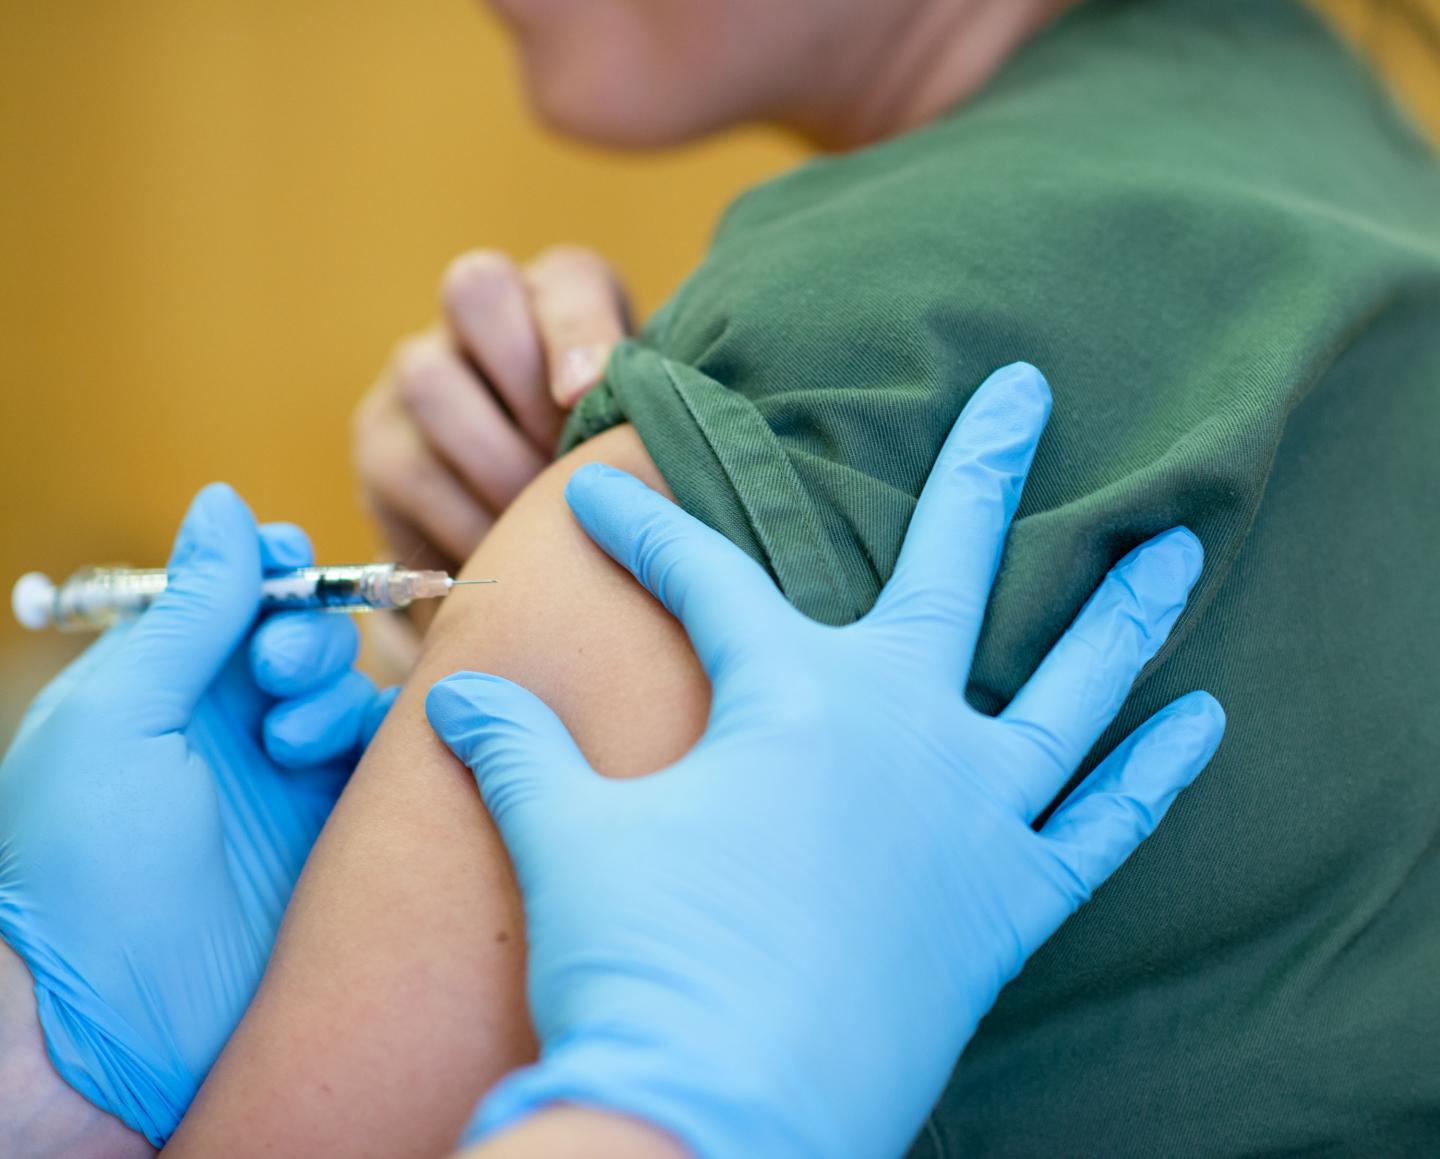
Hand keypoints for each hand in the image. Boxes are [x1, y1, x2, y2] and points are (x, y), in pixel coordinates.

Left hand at [0, 484, 393, 1146]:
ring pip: (351, 685)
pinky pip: (382, 752)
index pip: (235, 592)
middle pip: (304, 629)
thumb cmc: (85, 860)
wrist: (115, 1018)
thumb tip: (225, 503)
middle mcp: (228, 719)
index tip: (283, 567)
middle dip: (301, 630)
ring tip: (286, 743)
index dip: (268, 567)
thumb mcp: (119, 714)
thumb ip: (189, 609)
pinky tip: (326, 762)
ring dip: (327, 691)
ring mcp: (287, 774)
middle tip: (272, 672)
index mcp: (161, 681)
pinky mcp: (336, 824)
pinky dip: (371, 736)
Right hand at [353, 247, 630, 572]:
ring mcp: (417, 370)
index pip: (567, 281)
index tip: (587, 397)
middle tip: (566, 466)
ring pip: (432, 383)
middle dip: (527, 387)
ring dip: (496, 465)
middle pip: (475, 291)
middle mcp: (478, 315)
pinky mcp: (380, 442)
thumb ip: (647, 419)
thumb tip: (654, 437)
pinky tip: (504, 556)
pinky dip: (462, 520)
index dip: (578, 331)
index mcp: (562, 299)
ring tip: (543, 524)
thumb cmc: (606, 481)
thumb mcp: (636, 441)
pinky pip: (408, 470)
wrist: (532, 547)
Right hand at [428, 362, 1225, 1158]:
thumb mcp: (566, 839)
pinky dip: (1155, 776)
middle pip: (952, 570)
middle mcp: (905, 728)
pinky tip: (1202, 721)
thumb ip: (517, 751)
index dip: (646, 533)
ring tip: (1176, 545)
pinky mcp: (1010, 904)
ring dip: (1122, 613)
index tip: (604, 497)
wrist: (715, 1117)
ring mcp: (973, 813)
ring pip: (1071, 687)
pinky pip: (1104, 828)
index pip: (708, 580)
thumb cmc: (642, 963)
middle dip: (980, 470)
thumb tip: (453, 697)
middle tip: (1023, 389)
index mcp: (792, 696)